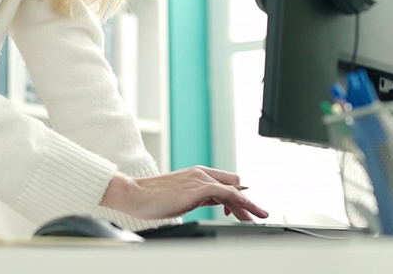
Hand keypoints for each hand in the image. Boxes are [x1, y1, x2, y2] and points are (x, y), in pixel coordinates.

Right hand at [99, 166, 268, 221]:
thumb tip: (215, 204)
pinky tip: (246, 211)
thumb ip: (199, 197)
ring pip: (233, 189)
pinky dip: (239, 201)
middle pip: (234, 183)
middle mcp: (201, 173)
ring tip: (257, 218)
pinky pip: (226, 193)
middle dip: (247, 201)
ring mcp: (199, 179)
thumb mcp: (182, 197)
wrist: (135, 194)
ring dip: (248, 205)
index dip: (237, 196)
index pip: (225, 182)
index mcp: (196, 174)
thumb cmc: (152, 198)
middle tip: (256, 216)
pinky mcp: (197, 188)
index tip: (243, 211)